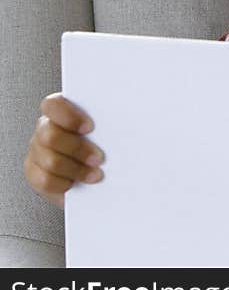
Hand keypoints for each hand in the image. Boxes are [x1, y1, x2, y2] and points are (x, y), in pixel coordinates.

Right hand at [23, 92, 104, 208]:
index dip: (68, 116)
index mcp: (62, 112)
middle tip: (99, 159)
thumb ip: (112, 122)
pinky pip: (44, 180)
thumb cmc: (109, 147)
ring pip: (50, 161)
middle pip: (50, 136)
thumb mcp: (112, 131)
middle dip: (78, 149)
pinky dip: (64, 184)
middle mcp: (46, 129)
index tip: (90, 127)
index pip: (53, 105)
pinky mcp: (35, 173)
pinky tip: (78, 183)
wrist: (102, 178)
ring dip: (76, 170)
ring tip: (96, 175)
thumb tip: (132, 119)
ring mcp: (38, 151)